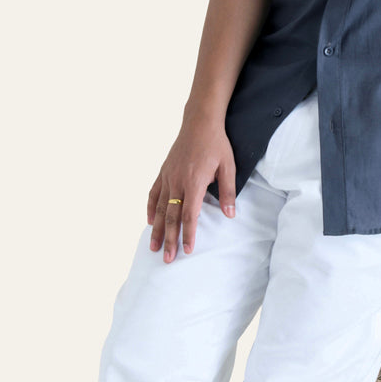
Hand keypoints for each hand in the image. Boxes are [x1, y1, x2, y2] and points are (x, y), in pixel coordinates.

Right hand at [147, 116, 237, 262]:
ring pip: (159, 208)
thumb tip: (231, 215)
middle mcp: (177, 181)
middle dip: (169, 239)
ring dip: (156, 229)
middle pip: (171, 217)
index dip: (188, 234)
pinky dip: (151, 209)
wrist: (199, 122)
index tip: (188, 250)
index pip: (189, 215)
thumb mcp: (228, 167)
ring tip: (153, 247)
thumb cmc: (216, 144)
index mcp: (194, 182)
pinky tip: (150, 221)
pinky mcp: (163, 171)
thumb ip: (227, 192)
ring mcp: (168, 176)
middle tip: (167, 259)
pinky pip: (153, 193)